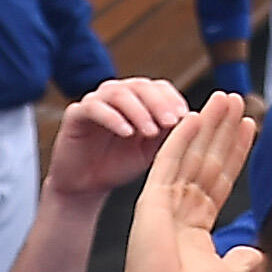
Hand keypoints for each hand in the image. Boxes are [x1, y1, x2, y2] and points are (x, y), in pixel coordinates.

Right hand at [48, 78, 191, 197]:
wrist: (85, 185)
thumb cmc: (119, 166)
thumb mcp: (151, 151)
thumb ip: (168, 134)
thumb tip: (195, 121)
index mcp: (137, 100)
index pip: (159, 88)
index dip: (173, 99)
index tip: (186, 117)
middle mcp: (117, 95)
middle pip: (141, 86)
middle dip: (159, 103)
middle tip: (171, 122)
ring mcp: (96, 101)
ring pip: (119, 93)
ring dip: (139, 111)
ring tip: (150, 131)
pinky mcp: (76, 113)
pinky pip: (94, 108)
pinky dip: (113, 118)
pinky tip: (126, 132)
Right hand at [119, 92, 263, 271]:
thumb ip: (239, 262)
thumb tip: (256, 255)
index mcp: (198, 223)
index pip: (221, 178)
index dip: (236, 152)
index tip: (250, 126)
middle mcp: (182, 207)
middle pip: (208, 159)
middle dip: (223, 129)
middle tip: (236, 99)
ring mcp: (166, 200)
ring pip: (191, 154)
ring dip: (208, 125)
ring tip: (224, 97)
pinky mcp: (152, 198)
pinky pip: (168, 161)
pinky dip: (181, 138)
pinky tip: (195, 116)